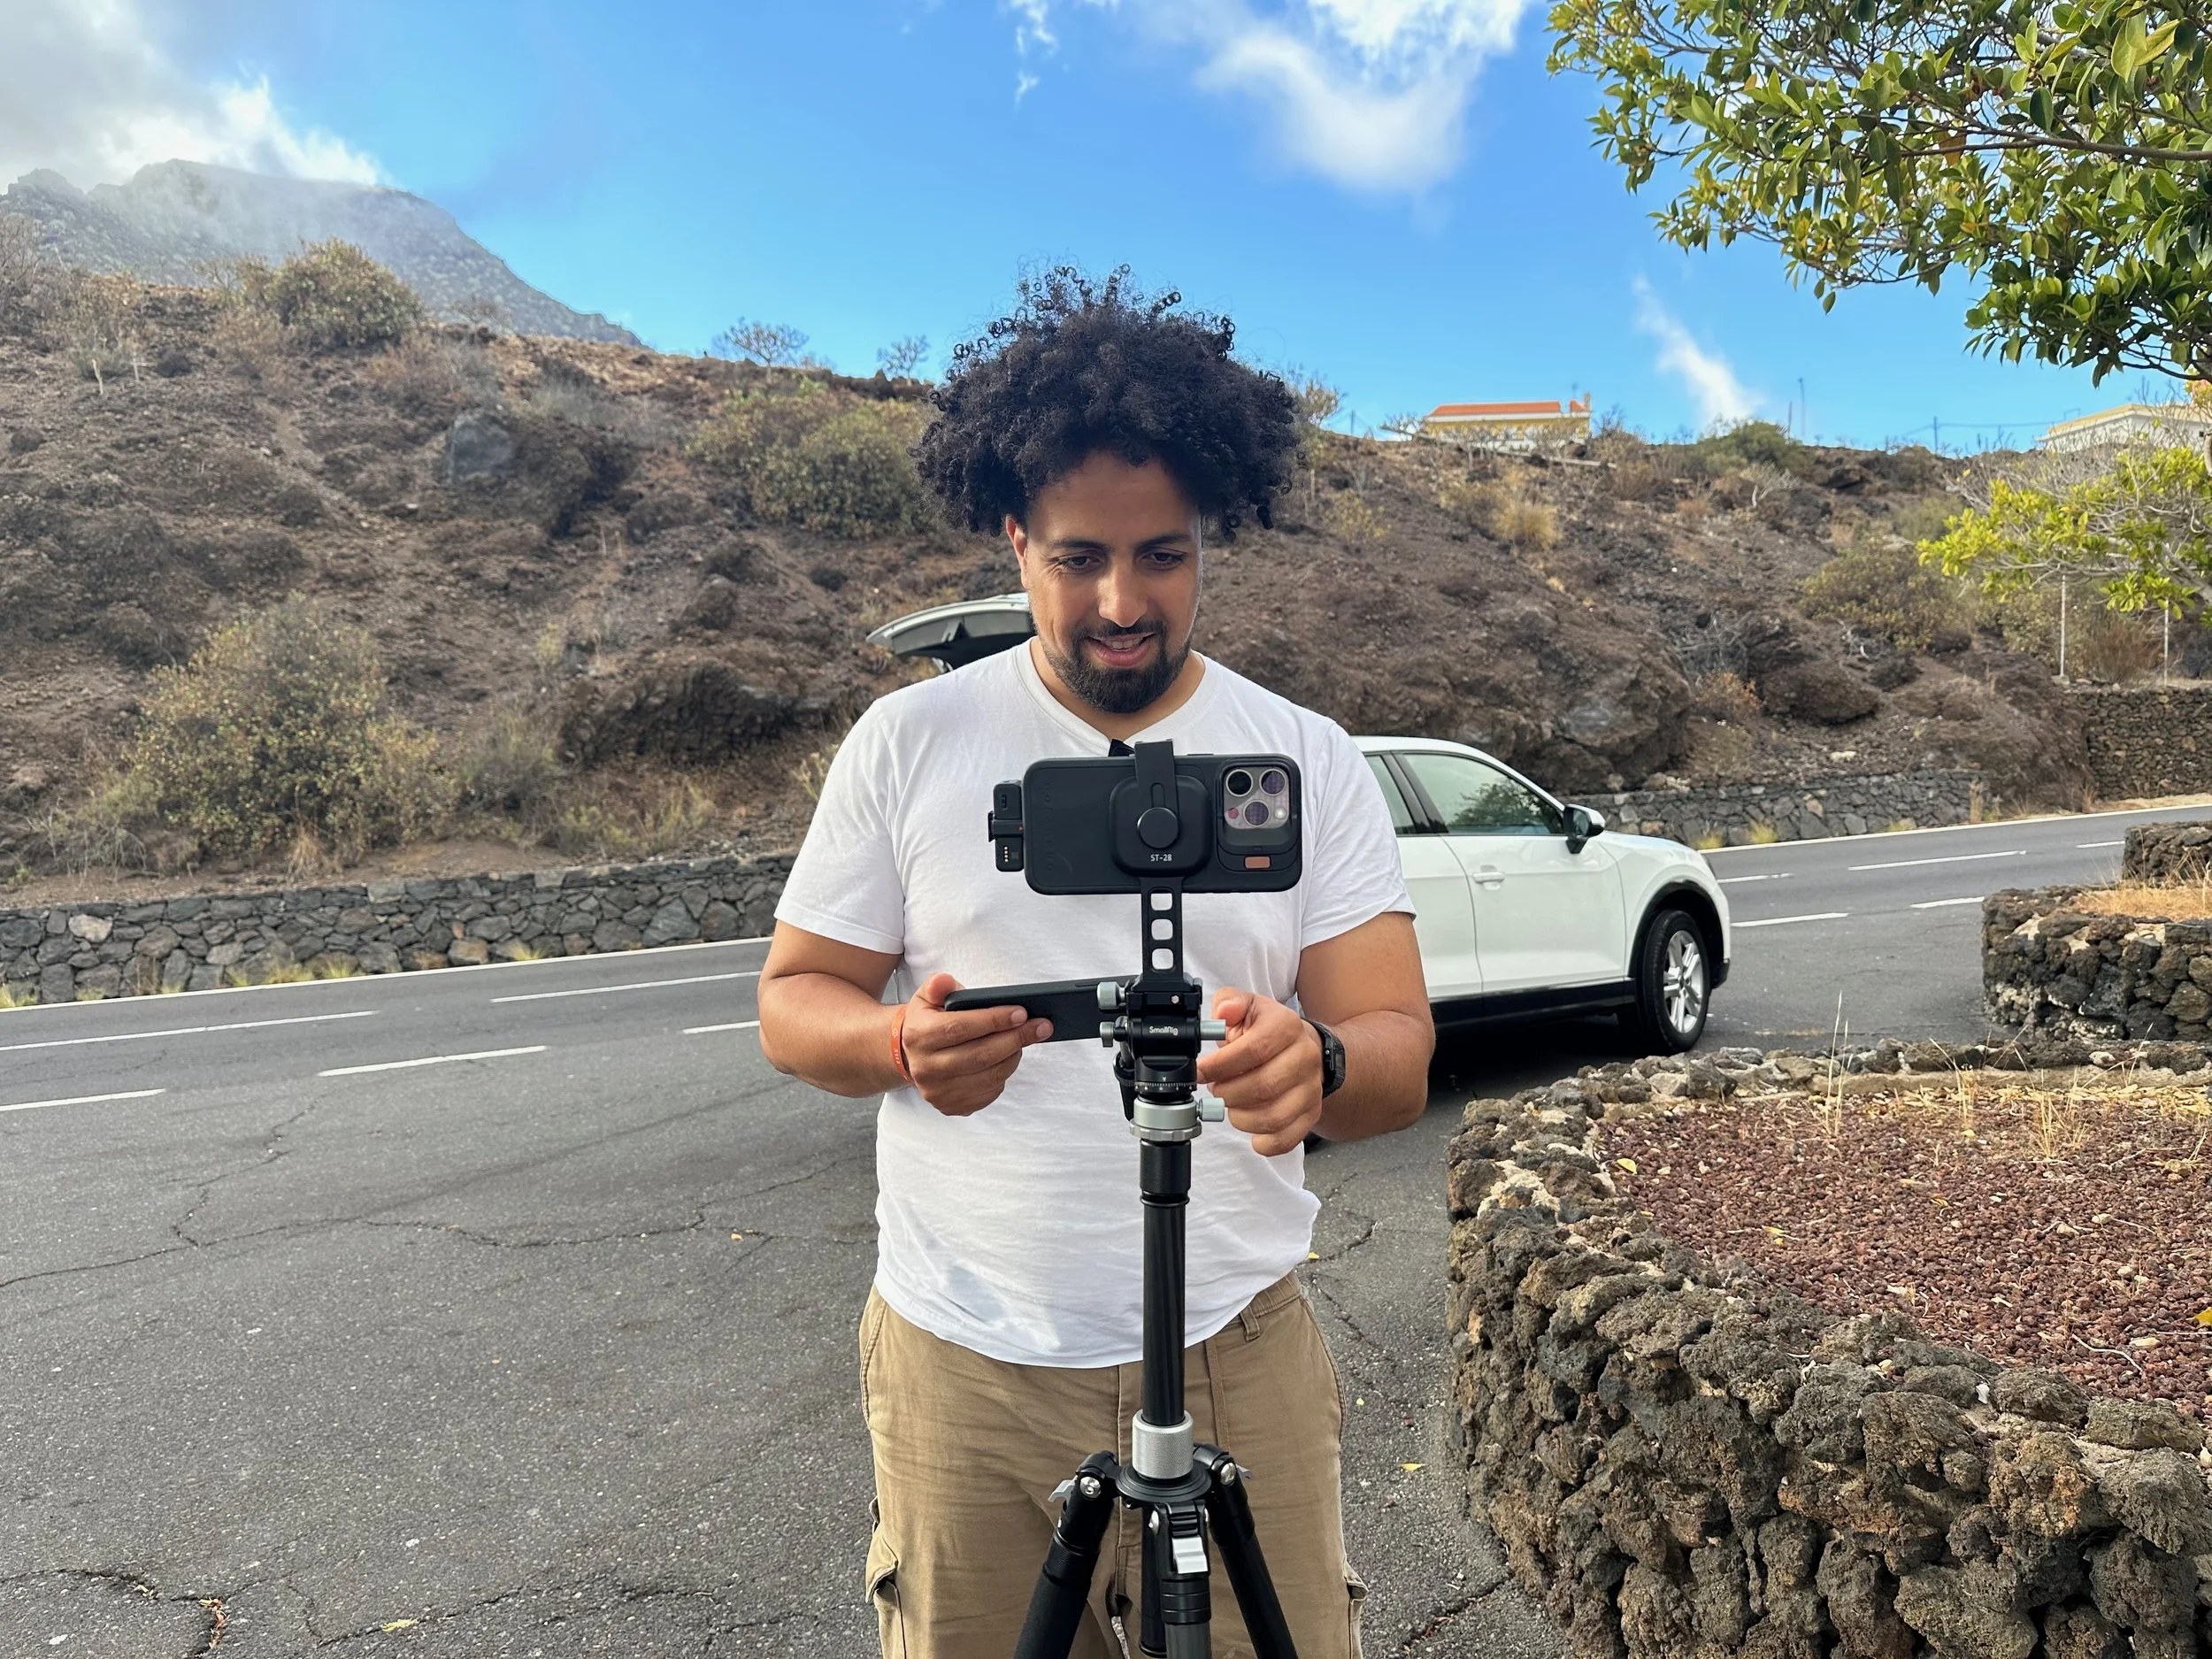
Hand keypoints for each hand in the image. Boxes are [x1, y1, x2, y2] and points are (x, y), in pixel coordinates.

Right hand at [896, 973, 1052, 1116]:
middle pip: (979, 1055)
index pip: (959, 1028)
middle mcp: (925, 1068)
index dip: (993, 1020)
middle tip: (1041, 1026)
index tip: (1021, 1012)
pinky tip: (1010, 1057)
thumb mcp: (927, 998)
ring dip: (1014, 1056)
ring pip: (989, 1076)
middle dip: (1015, 1038)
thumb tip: (945, 981)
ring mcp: (938, 1092)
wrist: (912, 1055)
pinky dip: (1005, 1074)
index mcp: (918, 1036)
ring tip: (1026, 1038)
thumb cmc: (929, 1021)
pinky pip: (989, 1093)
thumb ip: (937, 985)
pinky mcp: (952, 1107)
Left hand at [1194, 988, 1322, 1156]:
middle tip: (1215, 1089)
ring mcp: (1311, 1089)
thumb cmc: (1267, 1030)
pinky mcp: (1311, 1114)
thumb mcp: (1247, 1006)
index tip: (1199, 1072)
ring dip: (1240, 1118)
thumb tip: (1223, 1012)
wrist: (1304, 1049)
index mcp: (1287, 1027)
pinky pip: (1286, 1139)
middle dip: (1228, 1093)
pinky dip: (1263, 1142)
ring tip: (1231, 1106)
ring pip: (1273, 1117)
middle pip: (1263, 1086)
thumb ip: (1230, 1002)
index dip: (1220, 1065)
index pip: (1253, 1050)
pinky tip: (1250, 1131)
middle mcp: (1305, 1057)